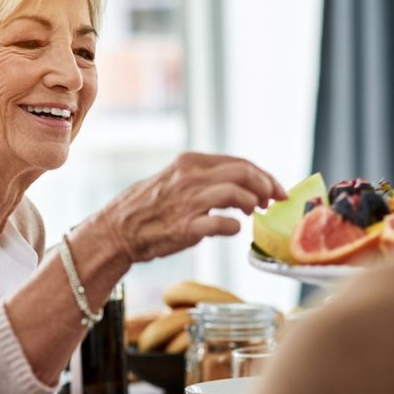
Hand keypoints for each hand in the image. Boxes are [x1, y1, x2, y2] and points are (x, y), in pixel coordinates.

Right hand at [93, 152, 285, 262]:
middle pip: (243, 172)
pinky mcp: (186, 227)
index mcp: (190, 163)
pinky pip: (222, 223)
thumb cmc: (148, 208)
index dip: (264, 175)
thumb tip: (241, 184)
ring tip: (252, 214)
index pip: (239, 162)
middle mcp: (191, 177)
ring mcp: (188, 202)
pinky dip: (234, 226)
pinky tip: (233, 229)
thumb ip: (204, 178)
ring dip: (252, 204)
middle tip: (273, 201)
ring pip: (237, 193)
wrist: (117, 230)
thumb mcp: (176, 179)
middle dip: (266, 186)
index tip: (276, 189)